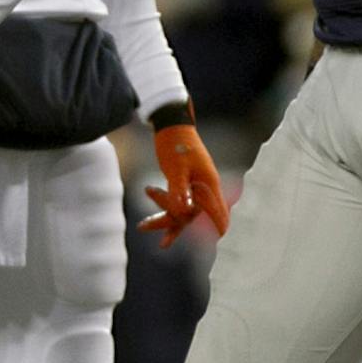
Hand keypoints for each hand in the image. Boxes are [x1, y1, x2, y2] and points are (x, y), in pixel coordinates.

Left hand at [139, 119, 228, 246]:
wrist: (170, 123)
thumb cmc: (175, 144)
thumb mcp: (175, 168)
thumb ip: (179, 191)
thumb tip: (183, 211)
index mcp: (208, 183)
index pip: (217, 209)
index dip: (219, 223)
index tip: (220, 236)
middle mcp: (204, 187)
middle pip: (193, 214)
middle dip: (173, 226)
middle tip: (155, 239)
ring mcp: (195, 185)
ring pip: (182, 209)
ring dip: (163, 217)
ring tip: (141, 226)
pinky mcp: (185, 183)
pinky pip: (177, 201)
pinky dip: (164, 205)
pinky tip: (149, 211)